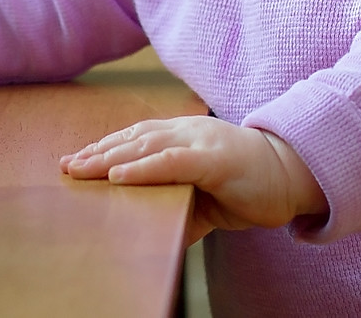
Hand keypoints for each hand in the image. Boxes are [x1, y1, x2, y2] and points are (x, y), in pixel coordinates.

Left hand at [60, 116, 326, 244]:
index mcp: (182, 136)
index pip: (134, 139)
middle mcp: (186, 132)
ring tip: (81, 169)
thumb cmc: (249, 184)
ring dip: (109, 157)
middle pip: (131, 140)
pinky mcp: (214, 160)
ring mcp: (199, 142)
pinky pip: (172, 162)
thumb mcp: (206, 197)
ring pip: (145, 146)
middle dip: (96, 153)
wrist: (294, 174)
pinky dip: (143, 168)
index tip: (74, 160)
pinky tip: (120, 174)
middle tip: (66, 166)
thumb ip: (179, 205)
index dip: (103, 147)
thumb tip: (152, 228)